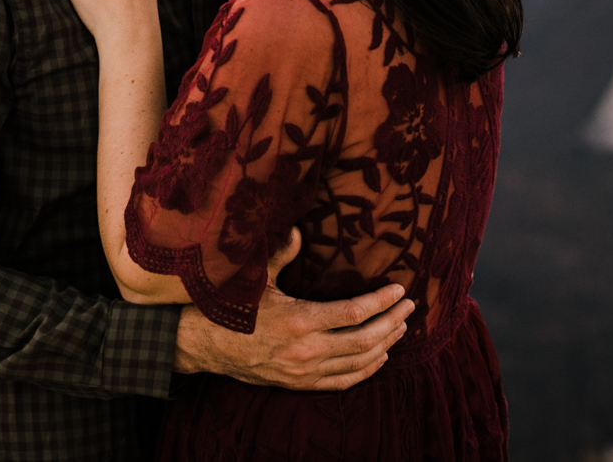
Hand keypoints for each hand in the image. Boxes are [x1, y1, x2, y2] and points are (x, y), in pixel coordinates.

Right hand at [172, 229, 411, 390]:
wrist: (203, 344)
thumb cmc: (230, 306)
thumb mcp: (256, 276)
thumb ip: (282, 252)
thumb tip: (299, 228)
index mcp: (299, 320)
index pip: (355, 313)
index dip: (382, 302)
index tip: (399, 290)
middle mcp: (306, 349)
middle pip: (365, 340)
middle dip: (392, 322)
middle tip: (409, 306)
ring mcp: (304, 371)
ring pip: (358, 362)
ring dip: (385, 345)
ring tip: (401, 328)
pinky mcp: (299, 383)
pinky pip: (342, 381)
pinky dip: (366, 371)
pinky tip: (380, 358)